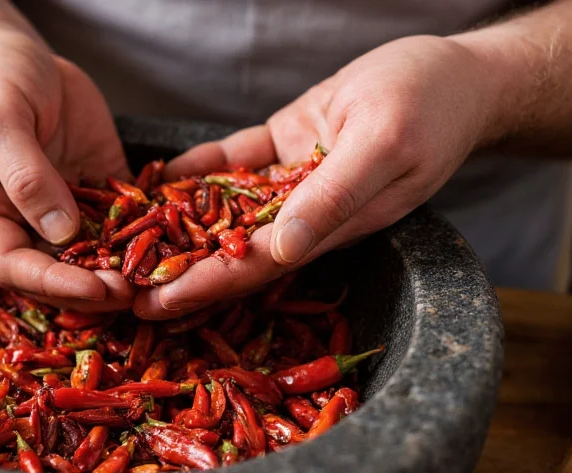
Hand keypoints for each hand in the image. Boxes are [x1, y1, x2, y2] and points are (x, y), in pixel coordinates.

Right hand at [0, 28, 133, 310]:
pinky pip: (118, 217)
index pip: (11, 264)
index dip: (52, 283)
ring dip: (118, 268)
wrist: (1, 49)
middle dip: (91, 287)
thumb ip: (25, 174)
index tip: (94, 290)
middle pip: (51, 271)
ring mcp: (55, 205)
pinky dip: (141, 230)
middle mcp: (16, 219)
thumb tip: (60, 230)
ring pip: (87, 253)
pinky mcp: (91, 186)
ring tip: (155, 276)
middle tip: (133, 291)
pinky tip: (168, 238)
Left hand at [134, 35, 497, 317]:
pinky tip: (155, 180)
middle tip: (118, 289)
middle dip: (176, 269)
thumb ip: (334, 198)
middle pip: (229, 249)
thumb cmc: (431, 104)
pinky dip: (196, 172)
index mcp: (329, 227)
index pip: (255, 266)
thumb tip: (285, 251)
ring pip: (222, 210)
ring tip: (121, 246)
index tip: (155, 303)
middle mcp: (303, 214)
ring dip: (175, 227)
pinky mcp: (283, 147)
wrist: (453, 71)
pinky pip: (231, 164)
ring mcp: (290, 181)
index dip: (204, 285)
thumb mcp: (385, 146)